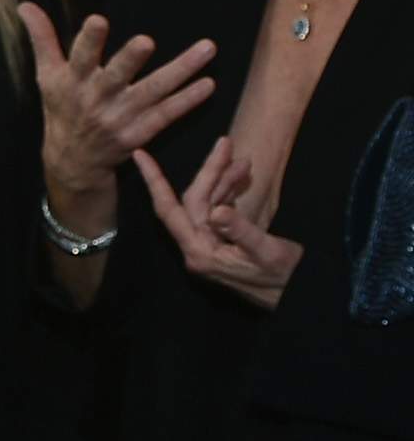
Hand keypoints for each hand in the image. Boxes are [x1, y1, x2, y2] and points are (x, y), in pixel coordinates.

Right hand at [22, 7, 214, 192]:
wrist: (73, 160)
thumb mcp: (47, 75)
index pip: (80, 57)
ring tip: (207, 49)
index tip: (98, 20)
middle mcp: (97, 99)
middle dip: (129, 60)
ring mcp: (121, 117)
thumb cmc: (62, 108)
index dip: (89, 41)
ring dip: (181, 71)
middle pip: (116, 76)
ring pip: (153, 92)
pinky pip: (167, 114)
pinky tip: (207, 83)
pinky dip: (188, 100)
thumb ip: (42, 39)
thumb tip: (24, 5)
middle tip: (146, 41)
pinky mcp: (140, 133)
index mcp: (73, 81)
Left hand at [134, 138, 302, 310]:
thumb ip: (242, 231)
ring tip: (244, 161)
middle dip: (209, 172)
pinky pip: (217, 210)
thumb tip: (219, 210)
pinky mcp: (220, 242)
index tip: (141, 155)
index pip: (171, 210)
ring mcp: (208, 244)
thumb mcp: (268, 253)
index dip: (155, 181)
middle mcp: (197, 247)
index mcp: (200, 252)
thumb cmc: (285, 279)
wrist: (298, 295)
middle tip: (227, 144)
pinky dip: (229, 192)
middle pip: (193, 200)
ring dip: (223, 180)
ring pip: (207, 202)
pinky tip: (241, 177)